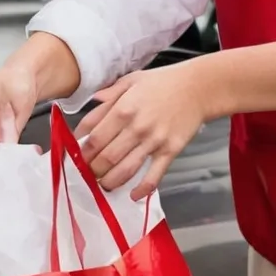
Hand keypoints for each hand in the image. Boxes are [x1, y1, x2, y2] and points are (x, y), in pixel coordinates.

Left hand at [76, 64, 207, 200]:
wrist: (197, 87)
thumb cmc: (163, 82)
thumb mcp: (131, 80)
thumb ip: (109, 95)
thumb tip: (90, 104)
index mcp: (123, 109)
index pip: (95, 139)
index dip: (82, 152)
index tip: (78, 157)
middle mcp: (136, 127)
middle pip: (106, 158)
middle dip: (93, 170)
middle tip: (88, 174)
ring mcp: (154, 141)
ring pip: (126, 170)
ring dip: (110, 182)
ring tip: (103, 185)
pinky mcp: (170, 151)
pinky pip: (154, 175)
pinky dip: (142, 189)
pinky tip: (133, 195)